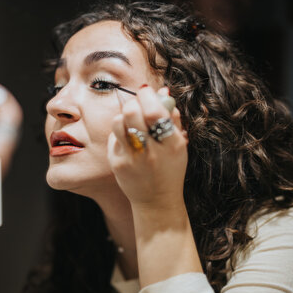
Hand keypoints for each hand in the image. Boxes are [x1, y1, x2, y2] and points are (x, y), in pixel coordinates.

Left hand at [108, 86, 187, 208]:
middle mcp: (151, 152)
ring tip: (131, 120)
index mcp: (172, 145)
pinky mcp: (117, 163)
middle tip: (137, 103)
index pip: (155, 112)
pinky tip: (128, 138)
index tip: (146, 92)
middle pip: (132, 112)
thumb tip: (162, 91)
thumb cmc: (169, 168)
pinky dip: (120, 131)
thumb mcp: (179, 144)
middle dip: (134, 101)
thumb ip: (173, 117)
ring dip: (124, 115)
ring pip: (118, 122)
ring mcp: (131, 158)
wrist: (156, 200)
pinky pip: (113, 136)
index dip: (148, 96)